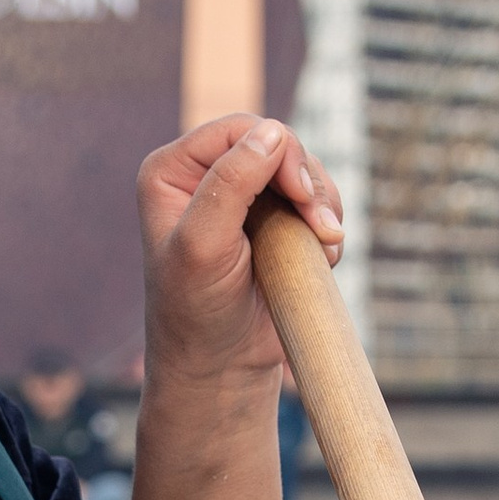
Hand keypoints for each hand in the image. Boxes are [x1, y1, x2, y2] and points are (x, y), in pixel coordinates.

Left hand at [136, 114, 342, 388]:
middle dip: (307, 183)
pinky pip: (313, 203)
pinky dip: (326, 225)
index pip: (239, 130)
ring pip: (302, 173)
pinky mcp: (272, 226)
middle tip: (323, 229)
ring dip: (322, 206)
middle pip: (277, 144)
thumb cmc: (197, 313)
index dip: (280, 151)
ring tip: (325, 246)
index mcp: (172, 171)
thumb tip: (273, 132)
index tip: (301, 197)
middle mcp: (203, 177)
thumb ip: (230, 183)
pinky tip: (322, 258)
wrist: (220, 369)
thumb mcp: (204, 245)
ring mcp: (242, 200)